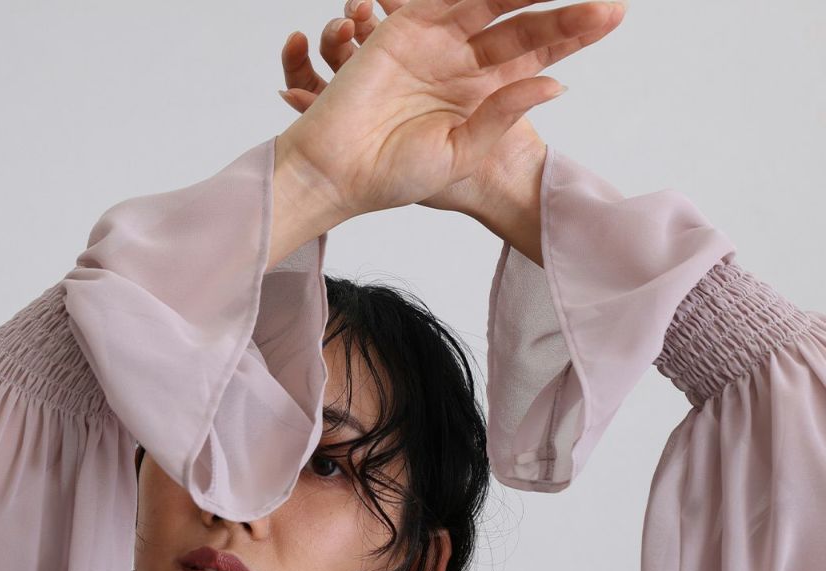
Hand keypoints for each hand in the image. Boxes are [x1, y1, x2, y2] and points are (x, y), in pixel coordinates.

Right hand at [273, 0, 625, 219]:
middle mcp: (462, 64)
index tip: (612, 15)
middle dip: (565, 9)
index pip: (538, 57)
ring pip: (490, 0)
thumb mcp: (461, 152)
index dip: (575, 35)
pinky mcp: (402, 28)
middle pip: (524, 24)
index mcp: (481, 98)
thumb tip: (556, 83)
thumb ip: (503, 114)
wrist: (337, 171)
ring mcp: (434, 42)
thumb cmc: (391, 174)